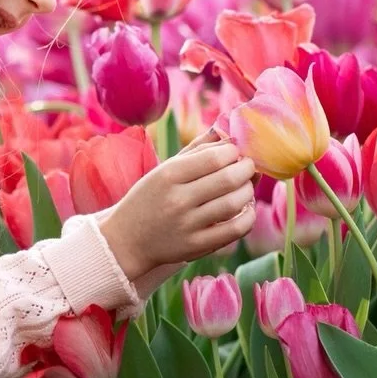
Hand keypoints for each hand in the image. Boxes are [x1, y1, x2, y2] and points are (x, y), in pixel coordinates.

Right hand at [96, 139, 254, 281]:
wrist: (127, 240)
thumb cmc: (150, 198)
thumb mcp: (164, 170)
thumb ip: (196, 149)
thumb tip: (227, 131)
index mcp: (167, 175)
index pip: (214, 157)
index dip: (233, 151)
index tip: (234, 152)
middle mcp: (177, 199)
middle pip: (228, 179)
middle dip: (246, 168)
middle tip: (247, 166)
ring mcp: (187, 225)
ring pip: (234, 203)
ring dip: (248, 190)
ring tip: (245, 186)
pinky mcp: (197, 246)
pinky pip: (235, 229)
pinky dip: (248, 216)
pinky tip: (245, 209)